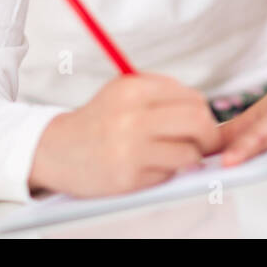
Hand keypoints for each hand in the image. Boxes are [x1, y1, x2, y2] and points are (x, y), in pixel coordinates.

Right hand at [29, 72, 222, 197]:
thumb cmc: (100, 120)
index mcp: (135, 89)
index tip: (204, 123)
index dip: (205, 113)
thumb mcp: (125, 91)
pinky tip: (153, 166)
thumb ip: (163, 93)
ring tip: (179, 155)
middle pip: (198, 121)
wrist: (56, 150)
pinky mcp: (128, 176)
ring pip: (189, 152)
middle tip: (207, 143)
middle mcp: (132, 116)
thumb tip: (204, 109)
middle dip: (210, 135)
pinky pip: (169, 174)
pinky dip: (169, 171)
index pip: (192, 98)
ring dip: (191, 157)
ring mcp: (130, 148)